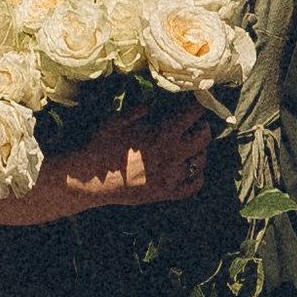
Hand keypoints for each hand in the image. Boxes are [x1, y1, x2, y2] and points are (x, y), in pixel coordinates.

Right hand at [56, 100, 211, 210]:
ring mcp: (170, 176)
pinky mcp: (166, 193)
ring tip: (196, 147)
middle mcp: (172, 155)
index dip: (199, 107)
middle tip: (201, 124)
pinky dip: (198, 178)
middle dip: (204, 128)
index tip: (200, 103)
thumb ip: (137, 110)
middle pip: (203, 139)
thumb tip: (150, 104)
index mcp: (162, 134)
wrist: (92, 179)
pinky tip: (195, 171)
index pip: (191, 116)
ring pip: (200, 162)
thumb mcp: (117, 120)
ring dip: (201, 152)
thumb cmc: (101, 146)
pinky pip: (192, 187)